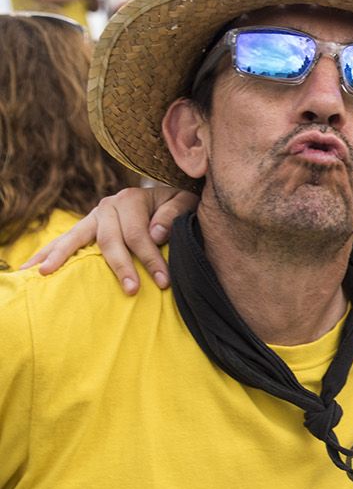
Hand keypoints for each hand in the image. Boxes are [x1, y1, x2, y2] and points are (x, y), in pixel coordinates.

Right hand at [23, 186, 193, 290]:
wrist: (165, 197)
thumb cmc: (176, 205)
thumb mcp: (184, 203)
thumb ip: (173, 215)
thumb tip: (155, 234)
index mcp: (132, 198)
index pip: (138, 233)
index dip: (151, 258)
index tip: (163, 281)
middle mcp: (109, 205)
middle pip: (110, 239)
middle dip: (121, 266)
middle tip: (132, 290)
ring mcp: (93, 216)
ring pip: (76, 237)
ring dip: (61, 256)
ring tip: (45, 273)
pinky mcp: (86, 227)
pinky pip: (65, 240)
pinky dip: (48, 253)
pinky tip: (30, 268)